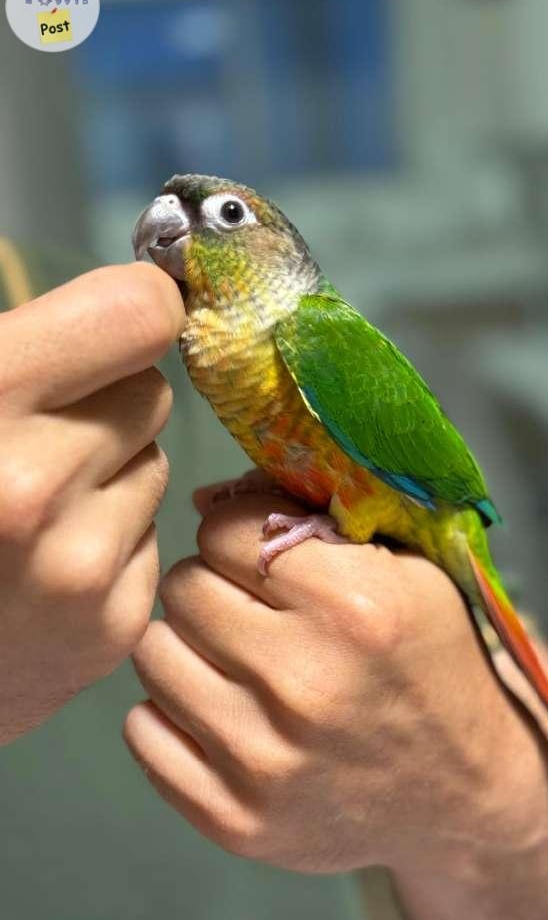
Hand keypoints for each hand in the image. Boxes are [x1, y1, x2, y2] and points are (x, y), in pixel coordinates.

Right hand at [0, 263, 183, 742]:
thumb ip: (20, 342)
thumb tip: (139, 294)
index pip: (138, 314)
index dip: (135, 308)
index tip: (115, 322)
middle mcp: (33, 487)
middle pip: (152, 391)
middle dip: (107, 398)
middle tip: (43, 426)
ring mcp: (80, 569)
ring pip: (156, 464)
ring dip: (110, 470)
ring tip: (33, 503)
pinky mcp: (112, 625)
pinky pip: (152, 535)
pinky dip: (110, 535)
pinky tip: (44, 560)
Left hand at [127, 488, 547, 919]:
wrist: (464, 793)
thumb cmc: (433, 664)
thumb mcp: (409, 571)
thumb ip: (315, 520)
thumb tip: (203, 500)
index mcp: (353, 607)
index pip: (225, 532)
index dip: (239, 534)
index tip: (260, 555)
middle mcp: (304, 682)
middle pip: (184, 587)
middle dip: (212, 585)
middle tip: (247, 607)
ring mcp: (264, 759)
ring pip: (154, 653)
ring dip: (186, 645)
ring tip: (233, 657)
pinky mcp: (234, 818)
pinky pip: (141, 731)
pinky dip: (171, 713)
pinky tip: (220, 709)